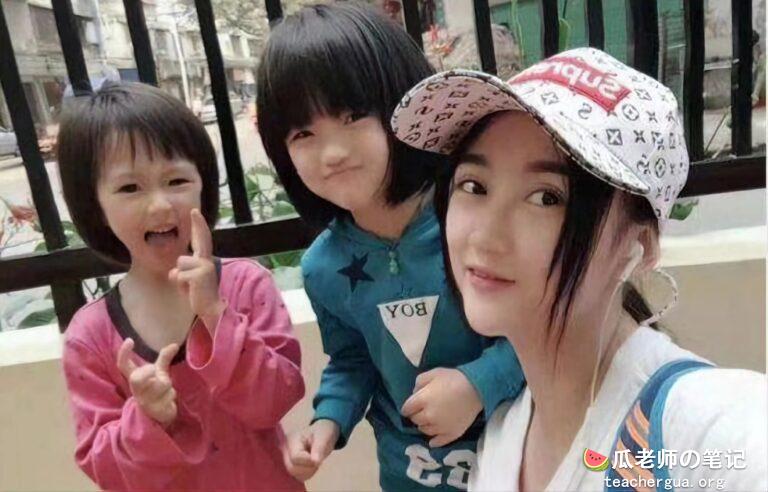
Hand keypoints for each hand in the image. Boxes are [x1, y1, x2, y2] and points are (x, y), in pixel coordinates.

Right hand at [117, 338, 179, 427]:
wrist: (158, 417)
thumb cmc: (156, 392)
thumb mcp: (159, 374)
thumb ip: (164, 359)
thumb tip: (175, 344)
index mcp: (135, 380)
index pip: (123, 366)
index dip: (123, 353)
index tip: (129, 340)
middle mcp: (136, 391)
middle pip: (137, 378)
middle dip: (148, 372)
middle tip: (155, 372)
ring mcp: (144, 402)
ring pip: (161, 384)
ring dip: (168, 386)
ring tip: (165, 392)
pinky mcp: (154, 412)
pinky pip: (169, 396)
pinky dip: (172, 396)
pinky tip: (167, 402)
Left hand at [169, 209, 223, 328]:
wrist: (211, 310)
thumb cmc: (198, 295)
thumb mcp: (188, 280)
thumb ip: (181, 272)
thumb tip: (173, 272)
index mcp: (204, 260)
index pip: (201, 240)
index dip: (199, 225)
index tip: (195, 211)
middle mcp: (207, 260)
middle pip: (200, 240)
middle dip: (198, 224)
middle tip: (195, 210)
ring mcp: (205, 266)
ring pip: (180, 263)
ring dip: (179, 277)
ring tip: (190, 287)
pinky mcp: (200, 274)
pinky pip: (178, 275)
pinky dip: (180, 285)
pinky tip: (191, 291)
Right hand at [281, 419, 339, 481]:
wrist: (321, 434)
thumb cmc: (322, 432)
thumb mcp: (324, 436)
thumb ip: (319, 448)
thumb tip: (315, 462)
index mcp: (292, 439)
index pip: (295, 457)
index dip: (308, 461)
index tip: (318, 456)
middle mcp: (285, 449)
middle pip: (292, 468)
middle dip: (308, 467)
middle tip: (317, 459)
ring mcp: (286, 459)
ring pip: (294, 474)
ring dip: (309, 471)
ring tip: (314, 460)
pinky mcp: (290, 466)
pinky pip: (297, 477)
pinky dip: (307, 474)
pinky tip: (311, 465)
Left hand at [401, 368, 482, 447]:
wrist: (476, 388)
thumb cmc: (453, 378)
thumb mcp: (433, 373)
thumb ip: (419, 383)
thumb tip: (415, 393)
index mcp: (422, 400)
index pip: (406, 409)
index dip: (408, 407)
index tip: (411, 406)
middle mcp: (428, 416)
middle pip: (415, 420)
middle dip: (416, 415)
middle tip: (422, 410)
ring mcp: (440, 427)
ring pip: (425, 430)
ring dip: (425, 425)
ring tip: (430, 420)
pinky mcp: (451, 434)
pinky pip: (438, 442)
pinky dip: (434, 441)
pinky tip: (433, 440)